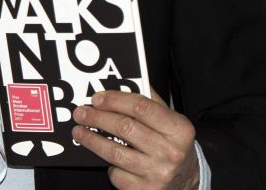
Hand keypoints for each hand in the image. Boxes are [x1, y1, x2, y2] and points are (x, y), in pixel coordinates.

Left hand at [71, 88, 198, 189]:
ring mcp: (157, 174)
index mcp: (179, 130)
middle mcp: (170, 152)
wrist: (186, 181)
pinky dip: (108, 165)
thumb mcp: (171, 122)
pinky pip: (117, 174)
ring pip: (115, 152)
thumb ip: (150, 102)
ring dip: (92, 140)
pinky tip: (105, 157)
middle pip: (125, 128)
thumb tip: (121, 84)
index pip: (141, 107)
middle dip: (97, 118)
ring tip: (79, 132)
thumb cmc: (173, 145)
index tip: (96, 98)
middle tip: (81, 113)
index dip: (115, 100)